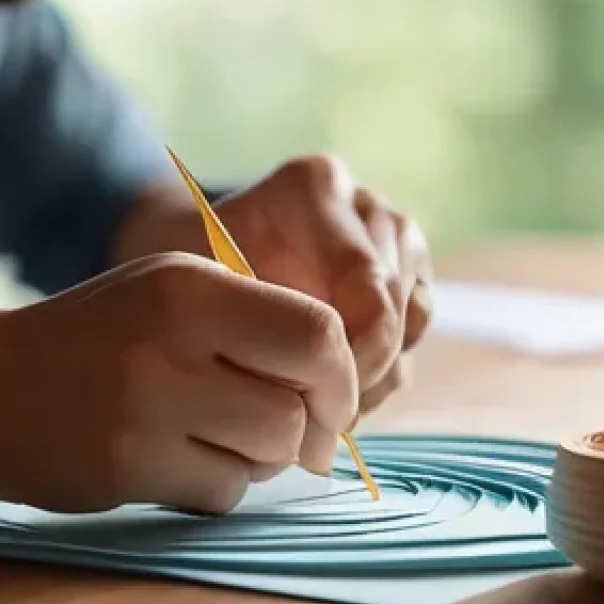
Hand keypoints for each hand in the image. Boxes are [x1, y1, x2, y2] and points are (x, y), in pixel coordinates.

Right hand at [0, 253, 357, 514]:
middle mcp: (173, 341)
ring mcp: (147, 409)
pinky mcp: (128, 469)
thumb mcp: (168, 293)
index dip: (343, 374)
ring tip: (216, 433)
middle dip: (310, 426)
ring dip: (260, 455)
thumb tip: (341, 382)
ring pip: (269, 453)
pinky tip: (176, 459)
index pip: (318, 332)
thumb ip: (252, 320)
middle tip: (290, 427)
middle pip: (302, 406)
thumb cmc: (92, 337)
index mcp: (191, 286)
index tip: (332, 394)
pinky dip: (218, 483)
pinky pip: (224, 492)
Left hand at [210, 155, 431, 417]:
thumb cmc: (188, 277)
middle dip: (359, 372)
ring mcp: (392, 239)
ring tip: (317, 399)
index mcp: (315, 187)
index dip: (352, 358)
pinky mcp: (407, 275)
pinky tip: (333, 386)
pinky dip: (381, 371)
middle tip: (314, 417)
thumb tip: (315, 387)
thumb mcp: (200, 293)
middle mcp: (364, 204)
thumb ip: (257, 322)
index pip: (370, 286)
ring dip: (372, 374)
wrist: (193, 266)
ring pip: (412, 325)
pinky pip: (415, 336)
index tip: (312, 401)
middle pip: (397, 308)